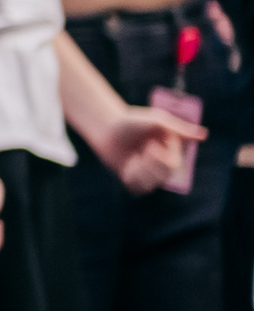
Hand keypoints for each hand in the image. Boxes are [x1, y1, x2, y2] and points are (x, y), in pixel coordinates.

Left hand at [89, 104, 206, 194]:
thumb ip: (180, 129)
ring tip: (132, 159)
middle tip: (141, 150)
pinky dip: (132, 179)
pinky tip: (126, 167)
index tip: (149, 143)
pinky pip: (139, 189)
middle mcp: (163, 162)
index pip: (173, 164)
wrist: (105, 128)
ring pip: (152, 184)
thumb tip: (204, 135)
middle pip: (164, 176)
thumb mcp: (157, 121)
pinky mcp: (134, 178)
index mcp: (171, 150)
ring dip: (139, 171)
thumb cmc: (132, 121)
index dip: (162, 157)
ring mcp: (148, 171)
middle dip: (150, 164)